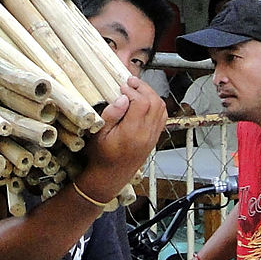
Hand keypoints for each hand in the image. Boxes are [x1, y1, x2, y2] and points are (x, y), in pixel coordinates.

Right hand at [80, 76, 166, 199]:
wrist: (110, 177)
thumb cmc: (101, 156)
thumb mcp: (99, 134)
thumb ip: (111, 114)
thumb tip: (122, 97)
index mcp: (132, 132)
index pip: (142, 103)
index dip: (133, 90)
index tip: (122, 86)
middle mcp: (146, 134)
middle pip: (155, 102)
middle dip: (143, 88)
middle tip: (131, 83)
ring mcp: (153, 137)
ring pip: (161, 108)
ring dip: (151, 95)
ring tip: (137, 89)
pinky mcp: (154, 138)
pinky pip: (162, 117)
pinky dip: (155, 105)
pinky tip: (143, 101)